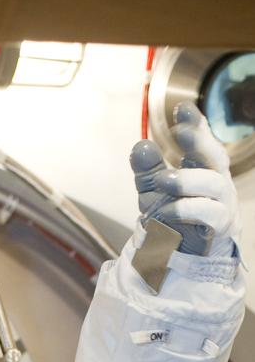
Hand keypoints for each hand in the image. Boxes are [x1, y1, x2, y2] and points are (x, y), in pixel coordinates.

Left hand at [129, 103, 240, 256]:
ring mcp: (222, 202)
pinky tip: (167, 210)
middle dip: (199, 140)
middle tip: (180, 132)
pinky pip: (210, 213)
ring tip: (162, 180)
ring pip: (213, 183)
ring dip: (185, 180)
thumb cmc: (174, 216)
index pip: (202, 141)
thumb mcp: (154, 191)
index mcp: (202, 167)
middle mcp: (216, 180)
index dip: (195, 124)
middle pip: (216, 155)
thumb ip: (147, 169)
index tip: (182, 108)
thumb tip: (140, 146)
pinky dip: (186, 209)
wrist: (182, 254)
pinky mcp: (221, 225)